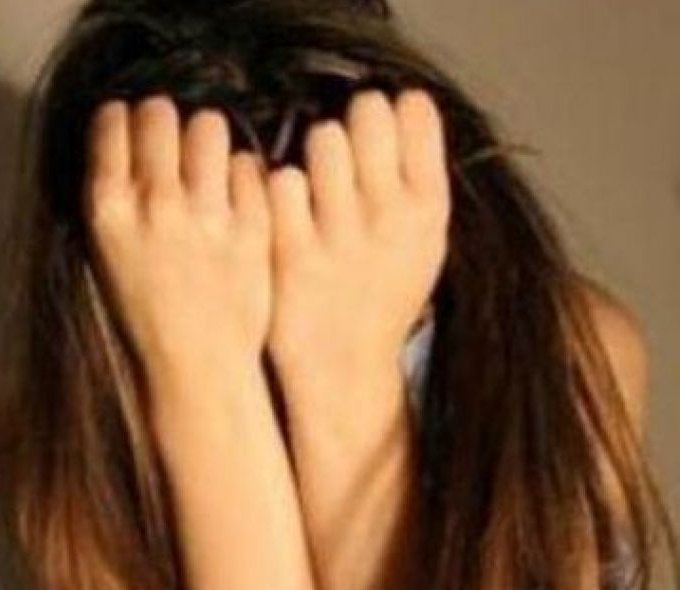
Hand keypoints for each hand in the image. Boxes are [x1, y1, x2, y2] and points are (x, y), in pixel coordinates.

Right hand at [83, 95, 271, 386]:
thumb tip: (126, 135)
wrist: (195, 366)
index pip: (112, 120)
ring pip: (209, 125)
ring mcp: (206, 213)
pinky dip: (242, 175)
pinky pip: (249, 164)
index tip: (130, 128)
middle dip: (164, 119)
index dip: (123, 118)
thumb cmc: (145, 311)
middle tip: (171, 141)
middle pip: (159, 112)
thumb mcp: (107, 251)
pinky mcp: (252, 224)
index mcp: (108, 209)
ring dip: (206, 138)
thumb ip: (115, 193)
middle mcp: (155, 203)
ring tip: (208, 163)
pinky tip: (235, 198)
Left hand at [266, 88, 449, 376]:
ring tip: (314, 176)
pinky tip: (283, 205)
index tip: (381, 119)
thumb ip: (417, 180)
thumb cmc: (379, 297)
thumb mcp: (422, 243)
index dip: (391, 107)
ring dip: (312, 147)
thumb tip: (405, 102)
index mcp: (428, 209)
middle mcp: (390, 217)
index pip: (415, 112)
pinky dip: (277, 185)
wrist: (343, 370)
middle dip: (349, 119)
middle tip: (342, 143)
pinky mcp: (290, 253)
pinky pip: (280, 182)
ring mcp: (340, 235)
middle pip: (366, 113)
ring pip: (322, 139)